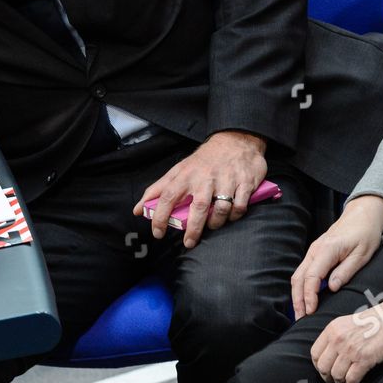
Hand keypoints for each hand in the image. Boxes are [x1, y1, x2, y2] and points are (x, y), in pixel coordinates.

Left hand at [133, 131, 266, 248]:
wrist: (235, 141)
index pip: (167, 196)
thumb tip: (137, 210)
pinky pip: (240, 206)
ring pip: (221, 209)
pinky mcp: (244, 183)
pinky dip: (235, 215)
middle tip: (189, 242)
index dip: (160, 217)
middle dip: (193, 228)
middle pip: (198, 207)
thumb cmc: (203, 161)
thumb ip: (158, 190)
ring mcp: (226, 180)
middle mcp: (205, 178)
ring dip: (216, 223)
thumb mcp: (178, 170)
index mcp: (185, 175)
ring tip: (212, 226)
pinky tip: (230, 215)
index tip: (158, 232)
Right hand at [290, 196, 382, 318]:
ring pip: (298, 274)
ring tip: (301, 313)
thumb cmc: (366, 233)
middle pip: (298, 277)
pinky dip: (301, 286)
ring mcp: (314, 250)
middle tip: (300, 319)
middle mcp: (315, 250)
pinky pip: (304, 270)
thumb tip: (332, 288)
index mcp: (327, 250)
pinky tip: (306, 298)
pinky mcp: (316, 252)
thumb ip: (346, 271)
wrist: (363, 214)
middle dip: (297, 299)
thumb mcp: (362, 254)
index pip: (311, 277)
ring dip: (297, 294)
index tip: (311, 312)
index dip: (309, 296)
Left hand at [310, 298, 382, 382]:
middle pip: (323, 367)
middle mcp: (338, 339)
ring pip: (336, 375)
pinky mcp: (364, 359)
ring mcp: (351, 349)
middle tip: (334, 381)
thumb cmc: (373, 321)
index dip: (318, 366)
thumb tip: (328, 355)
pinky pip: (351, 379)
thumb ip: (335, 336)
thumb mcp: (347, 322)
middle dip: (327, 378)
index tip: (325, 370)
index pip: (315, 353)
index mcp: (332, 329)